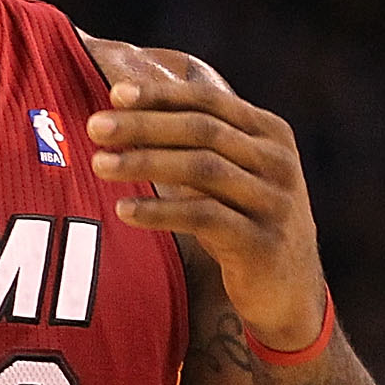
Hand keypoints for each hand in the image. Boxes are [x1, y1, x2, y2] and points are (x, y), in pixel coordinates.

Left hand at [89, 72, 326, 353]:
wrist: (289, 290)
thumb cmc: (245, 222)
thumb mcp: (234, 175)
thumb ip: (201, 143)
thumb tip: (129, 110)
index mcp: (271, 134)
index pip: (210, 101)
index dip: (161, 95)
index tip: (115, 94)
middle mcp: (278, 161)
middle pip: (202, 130)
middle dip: (145, 125)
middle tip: (96, 126)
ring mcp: (273, 201)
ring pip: (202, 168)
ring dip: (145, 162)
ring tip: (100, 164)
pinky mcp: (261, 242)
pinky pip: (203, 217)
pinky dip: (160, 210)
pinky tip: (124, 209)